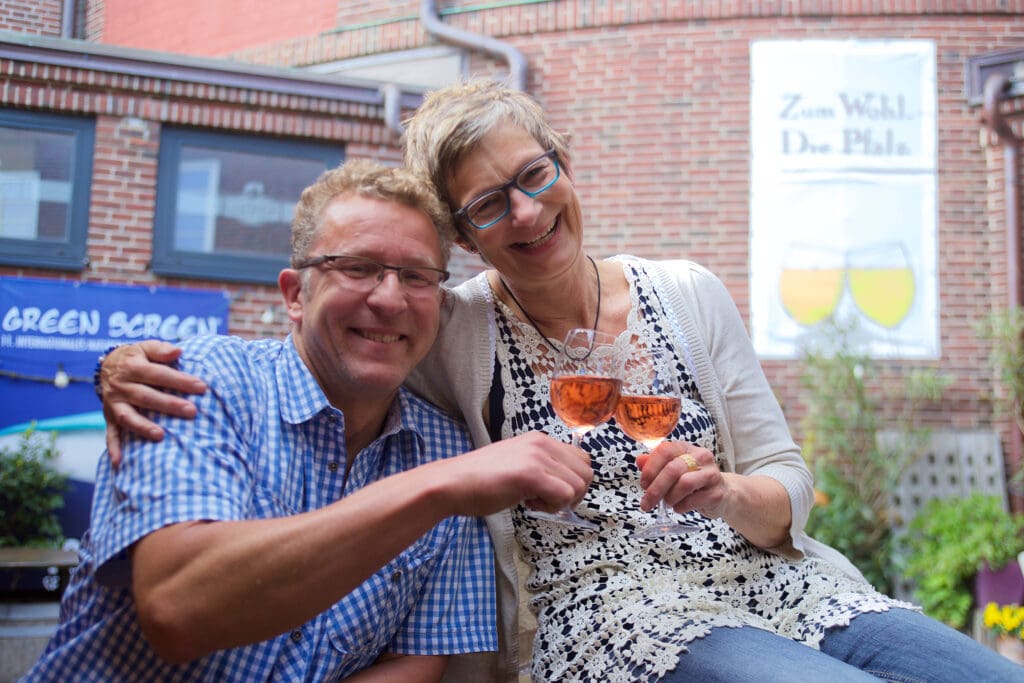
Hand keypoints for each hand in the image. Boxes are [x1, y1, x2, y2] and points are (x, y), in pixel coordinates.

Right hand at [101, 341, 207, 465]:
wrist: (106, 365)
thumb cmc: (136, 357)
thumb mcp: (145, 347)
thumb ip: (161, 350)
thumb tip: (178, 351)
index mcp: (133, 367)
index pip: (159, 374)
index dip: (180, 380)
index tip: (202, 387)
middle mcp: (121, 386)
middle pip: (146, 396)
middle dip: (169, 405)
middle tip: (192, 411)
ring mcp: (114, 403)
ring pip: (127, 416)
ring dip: (143, 427)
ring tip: (161, 435)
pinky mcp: (109, 416)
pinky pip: (110, 433)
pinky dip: (113, 448)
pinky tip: (120, 462)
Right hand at [436, 431, 592, 517]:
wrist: (453, 483)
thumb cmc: (480, 481)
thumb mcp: (517, 463)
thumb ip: (541, 467)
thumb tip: (564, 487)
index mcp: (539, 439)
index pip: (580, 459)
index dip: (573, 481)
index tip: (551, 492)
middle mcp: (542, 443)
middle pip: (585, 472)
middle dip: (573, 494)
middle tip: (547, 501)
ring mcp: (537, 457)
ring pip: (578, 485)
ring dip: (561, 502)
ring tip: (535, 502)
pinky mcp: (531, 474)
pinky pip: (564, 495)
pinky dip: (553, 507)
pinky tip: (530, 505)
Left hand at [636, 441, 728, 518]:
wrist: (723, 493)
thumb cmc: (693, 480)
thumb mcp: (673, 470)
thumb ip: (655, 464)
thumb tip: (639, 461)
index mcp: (686, 448)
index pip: (665, 450)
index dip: (651, 467)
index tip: (643, 483)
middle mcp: (701, 457)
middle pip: (673, 469)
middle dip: (656, 488)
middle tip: (646, 503)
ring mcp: (711, 474)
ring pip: (684, 484)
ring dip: (670, 497)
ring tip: (667, 503)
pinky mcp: (717, 493)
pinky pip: (694, 500)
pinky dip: (680, 507)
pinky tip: (678, 508)